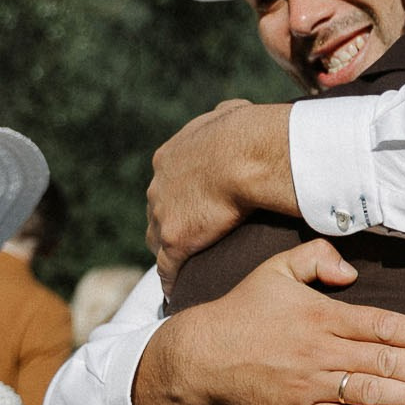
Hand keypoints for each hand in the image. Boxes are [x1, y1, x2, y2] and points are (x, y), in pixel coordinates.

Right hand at [134, 239, 404, 404]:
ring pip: (368, 392)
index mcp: (320, 315)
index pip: (380, 324)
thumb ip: (317, 258)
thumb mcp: (276, 269)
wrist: (199, 356)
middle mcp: (319, 351)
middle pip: (381, 360)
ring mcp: (309, 386)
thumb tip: (352, 270)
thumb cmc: (244, 310)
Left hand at [147, 100, 295, 280]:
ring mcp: (163, 213)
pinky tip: (176, 292)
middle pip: (157, 211)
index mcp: (170, 157)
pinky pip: (167, 267)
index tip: (192, 205)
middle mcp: (159, 185)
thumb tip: (236, 112)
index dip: (179, 196)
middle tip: (188, 236)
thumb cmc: (247, 132)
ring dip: (169, 251)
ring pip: (158, 239)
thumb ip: (226, 117)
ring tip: (183, 267)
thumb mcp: (232, 114)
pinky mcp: (175, 239)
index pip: (167, 184)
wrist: (246, 153)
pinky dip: (171, 279)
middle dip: (169, 222)